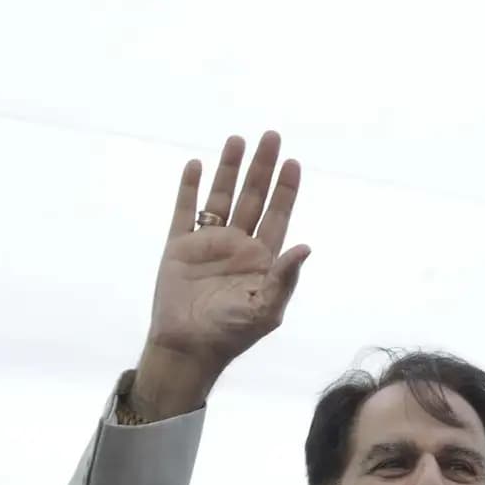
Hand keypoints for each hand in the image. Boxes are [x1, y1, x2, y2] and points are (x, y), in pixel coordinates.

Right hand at [133, 131, 309, 417]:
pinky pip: (185, 211)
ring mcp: (208, 244)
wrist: (188, 348)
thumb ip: (285, 278)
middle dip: (262, 168)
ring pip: (220, 197)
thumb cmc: (231, 334)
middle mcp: (237, 246)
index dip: (285, 189)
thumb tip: (306, 247)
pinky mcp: (179, 247)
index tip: (292, 162)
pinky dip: (189, 188)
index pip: (277, 215)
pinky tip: (196, 165)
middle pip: (253, 197)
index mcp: (261, 259)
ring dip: (229, 169)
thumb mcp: (266, 310)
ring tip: (237, 140)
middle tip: (271, 136)